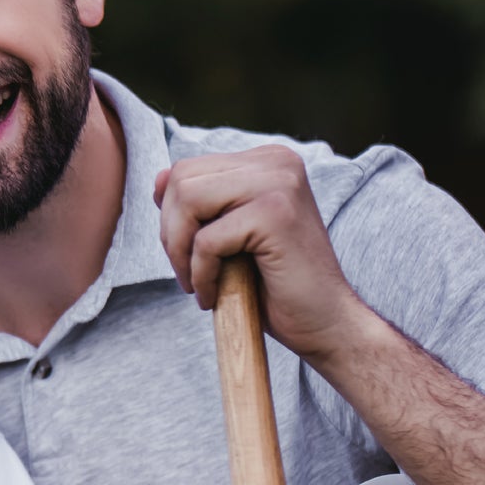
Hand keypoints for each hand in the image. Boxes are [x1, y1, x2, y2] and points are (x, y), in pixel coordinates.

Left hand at [154, 144, 368, 364]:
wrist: (324, 323)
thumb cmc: (274, 285)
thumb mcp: (228, 235)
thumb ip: (198, 205)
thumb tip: (159, 177)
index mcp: (267, 160)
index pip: (187, 170)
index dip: (172, 217)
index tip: (187, 254)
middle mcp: (276, 162)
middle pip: (182, 180)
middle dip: (170, 234)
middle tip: (188, 273)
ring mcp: (279, 183)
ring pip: (188, 202)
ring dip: (180, 253)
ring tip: (198, 284)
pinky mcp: (275, 214)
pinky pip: (205, 240)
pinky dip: (200, 275)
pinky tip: (214, 296)